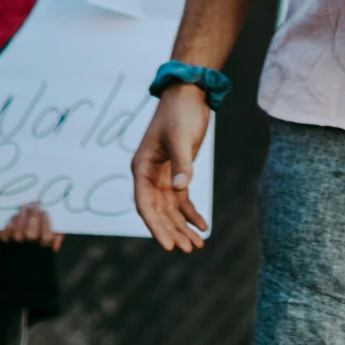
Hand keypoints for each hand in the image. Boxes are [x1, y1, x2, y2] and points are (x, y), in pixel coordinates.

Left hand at [0, 201, 65, 251]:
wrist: (25, 225)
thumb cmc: (43, 227)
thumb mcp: (56, 230)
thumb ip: (59, 235)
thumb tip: (54, 248)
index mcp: (42, 244)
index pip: (46, 238)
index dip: (46, 225)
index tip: (46, 212)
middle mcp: (29, 246)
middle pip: (31, 235)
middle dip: (34, 219)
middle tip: (36, 205)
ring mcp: (16, 244)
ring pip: (18, 236)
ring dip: (22, 219)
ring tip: (24, 206)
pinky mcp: (6, 239)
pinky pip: (5, 236)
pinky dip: (8, 227)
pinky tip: (14, 216)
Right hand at [130, 84, 210, 252]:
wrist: (189, 94)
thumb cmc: (180, 113)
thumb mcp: (180, 138)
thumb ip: (181, 164)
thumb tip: (179, 189)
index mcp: (142, 168)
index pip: (145, 204)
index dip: (155, 226)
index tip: (168, 245)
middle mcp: (149, 175)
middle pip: (158, 212)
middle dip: (171, 231)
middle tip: (187, 250)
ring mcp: (163, 176)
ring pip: (170, 210)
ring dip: (182, 227)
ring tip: (197, 246)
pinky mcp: (177, 173)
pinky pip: (182, 200)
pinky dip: (191, 213)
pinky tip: (203, 226)